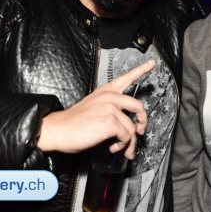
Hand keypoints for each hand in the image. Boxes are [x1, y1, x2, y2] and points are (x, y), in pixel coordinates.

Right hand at [37, 60, 153, 159]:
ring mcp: (111, 108)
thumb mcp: (92, 107)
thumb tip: (124, 124)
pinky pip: (126, 136)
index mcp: (105, 91)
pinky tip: (113, 147)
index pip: (126, 77)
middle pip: (138, 106)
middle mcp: (110, 96)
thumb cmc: (73, 123)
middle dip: (143, 122)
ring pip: (132, 127)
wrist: (58, 130)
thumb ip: (109, 109)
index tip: (152, 63)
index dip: (141, 69)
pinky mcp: (111, 122)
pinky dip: (122, 145)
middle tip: (140, 132)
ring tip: (121, 148)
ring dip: (129, 142)